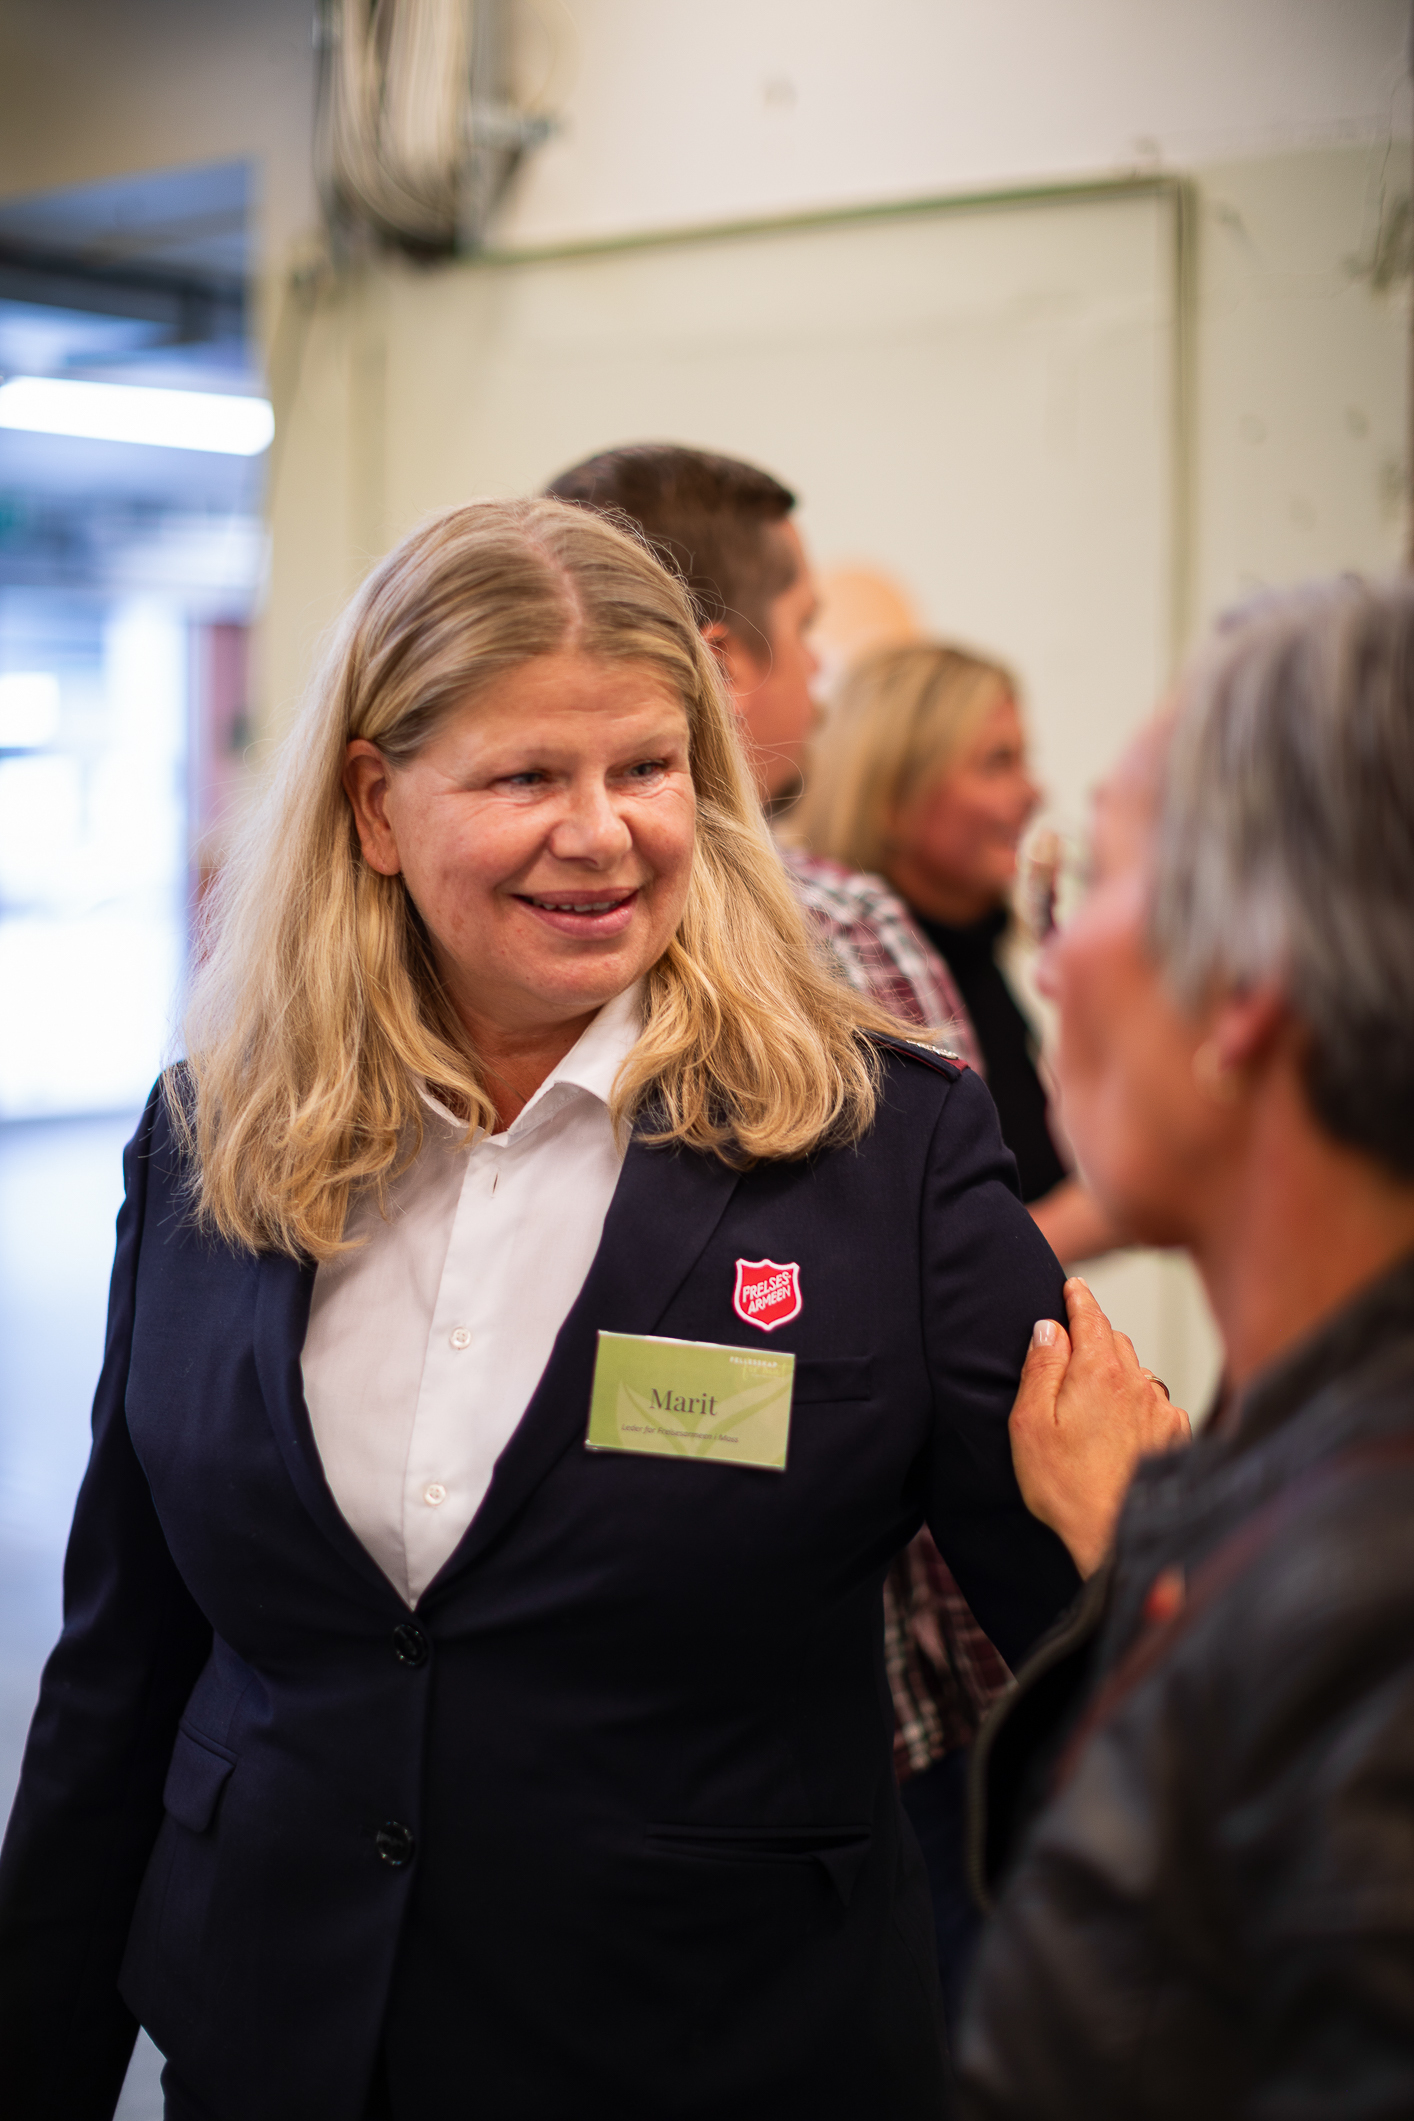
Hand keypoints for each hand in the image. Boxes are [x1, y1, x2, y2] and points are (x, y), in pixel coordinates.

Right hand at [1009, 1277, 1191, 1577]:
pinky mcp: (1176, 1436)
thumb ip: (1040, 1369)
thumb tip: (1049, 1329)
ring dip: (1118, 1371)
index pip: (1090, 1317)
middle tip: (1073, 1344)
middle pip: (1114, 1340)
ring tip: (1096, 1395)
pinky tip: (1124, 1426)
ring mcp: (1161, 1409)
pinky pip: (1157, 1403)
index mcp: (1097, 1372)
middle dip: (1095, 1334)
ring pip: (1137, 1372)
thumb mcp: (1029, 1424)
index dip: (1078, 1298)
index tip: (1073, 1287)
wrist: (1118, 1538)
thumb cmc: (1066, 1487)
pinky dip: (1140, 1403)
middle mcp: (1136, 1383)